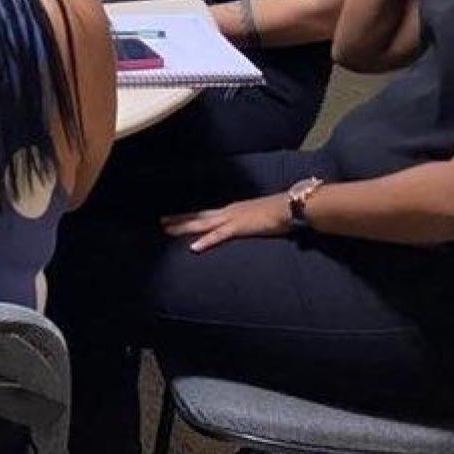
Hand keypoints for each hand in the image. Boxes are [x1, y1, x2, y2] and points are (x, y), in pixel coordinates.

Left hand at [162, 194, 291, 251]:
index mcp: (233, 210)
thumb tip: (247, 226)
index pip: (207, 214)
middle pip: (199, 216)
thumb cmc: (279, 211)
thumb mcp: (259, 217)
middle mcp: (228, 212)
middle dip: (180, 219)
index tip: (176, 218)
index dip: (190, 216)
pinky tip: (193, 248)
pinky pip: (219, 236)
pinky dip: (205, 241)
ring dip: (184, 227)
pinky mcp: (239, 227)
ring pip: (202, 224)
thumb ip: (250, 222)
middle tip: (161, 222)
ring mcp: (232, 218)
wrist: (291, 206)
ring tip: (167, 230)